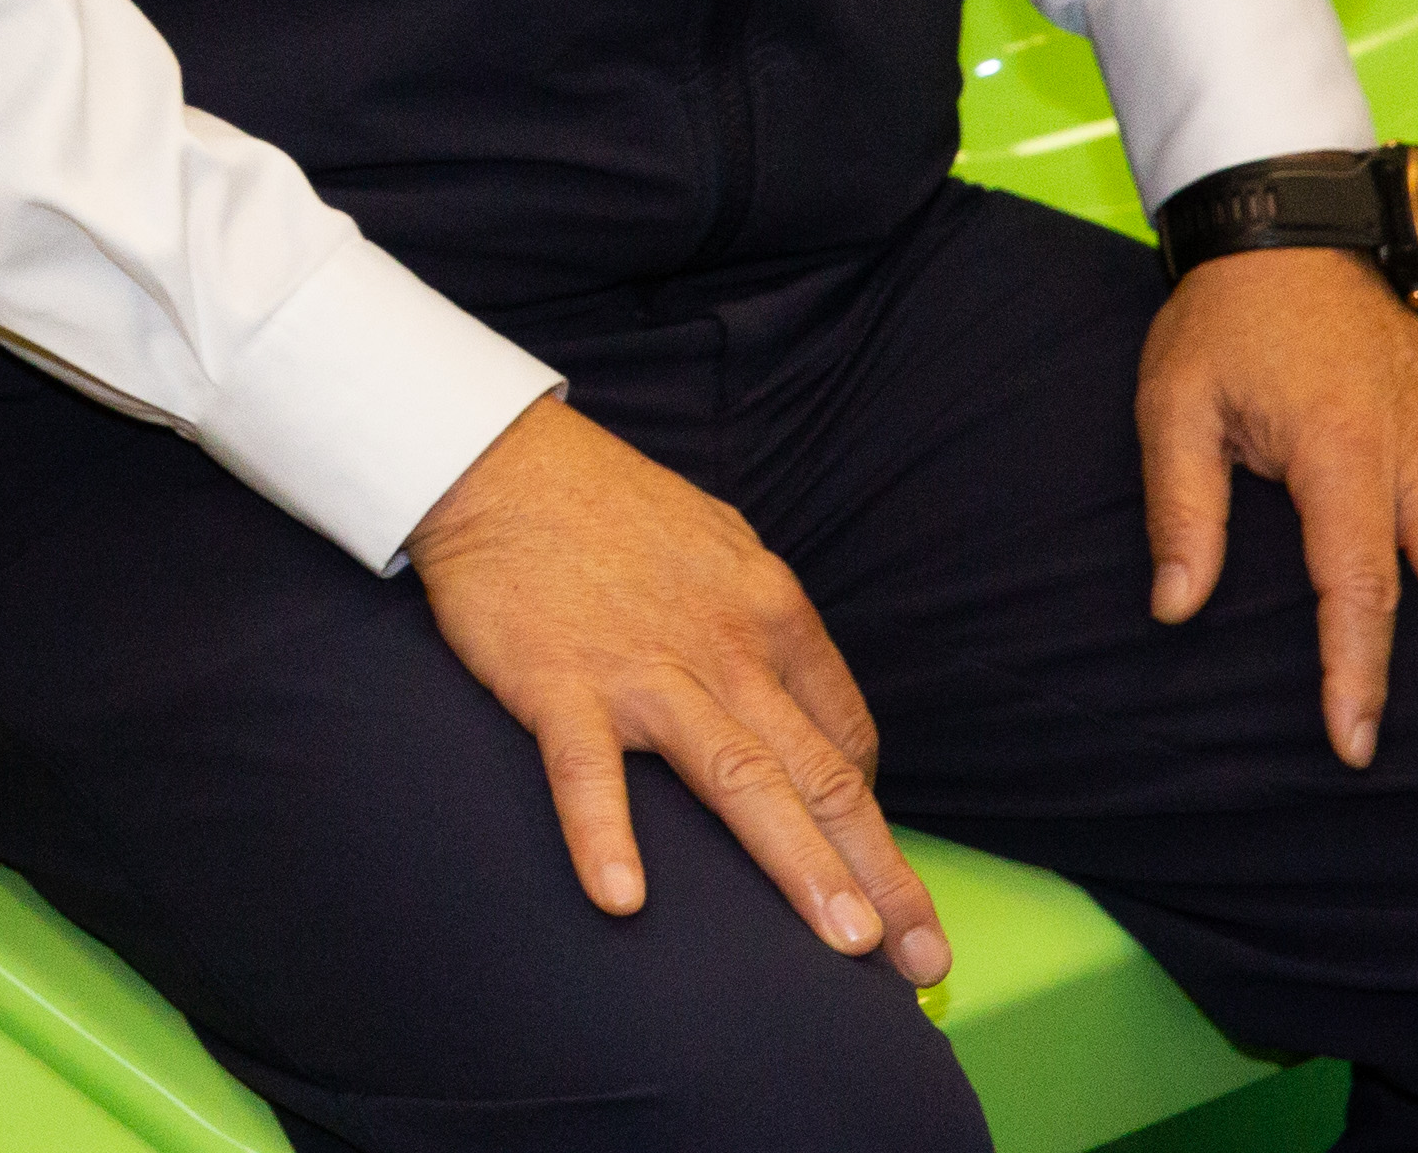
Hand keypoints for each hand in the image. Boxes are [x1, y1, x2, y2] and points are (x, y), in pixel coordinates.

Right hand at [407, 395, 947, 987]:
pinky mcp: (559, 681)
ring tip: (845, 945)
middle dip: (880, 875)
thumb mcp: (718, 541)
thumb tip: (794, 689)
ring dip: (800, 866)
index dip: (864, 818)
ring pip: (742, 780)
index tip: (870, 874)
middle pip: (821, 776)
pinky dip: (606, 834)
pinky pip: (587, 770)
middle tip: (921, 962)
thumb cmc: (606, 503)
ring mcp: (644, 669)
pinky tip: (623, 900)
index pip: (843, 737)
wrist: (495, 457)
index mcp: (771, 611)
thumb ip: (759, 618)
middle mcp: (727, 648)